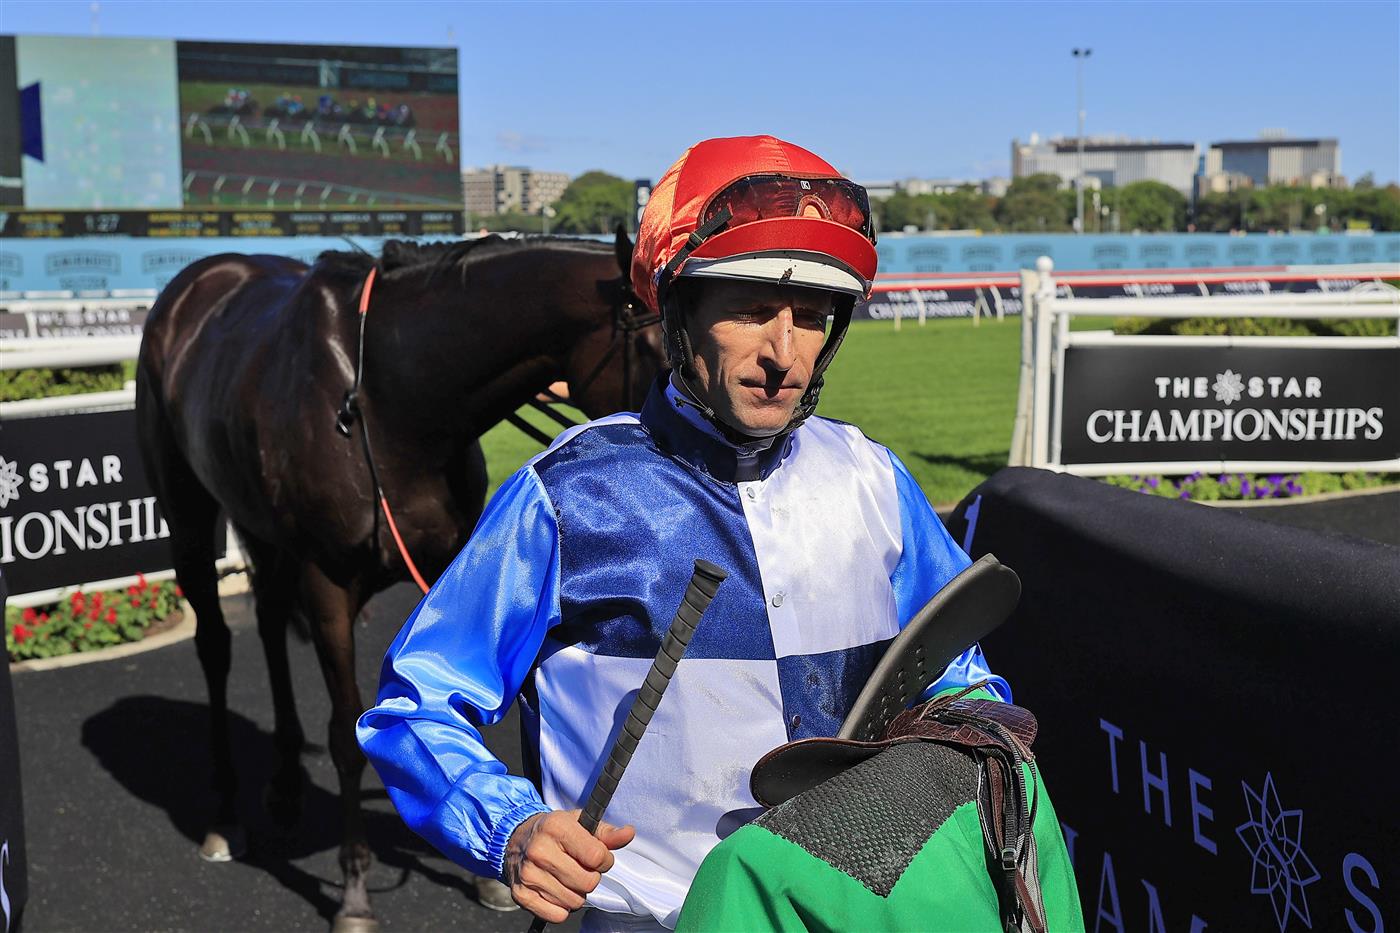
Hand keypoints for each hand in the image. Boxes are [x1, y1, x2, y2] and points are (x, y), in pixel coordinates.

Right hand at [503, 809, 635, 922]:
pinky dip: (562, 907)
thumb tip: (628, 833)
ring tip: (567, 877)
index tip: (598, 858)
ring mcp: (529, 875)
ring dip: (577, 893)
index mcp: (556, 827)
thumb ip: (607, 833)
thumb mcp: (580, 823)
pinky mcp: (522, 895)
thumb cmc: (553, 832)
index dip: (604, 860)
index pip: (596, 856)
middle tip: (582, 868)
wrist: (515, 839)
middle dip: (591, 878)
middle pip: (588, 883)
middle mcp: (540, 851)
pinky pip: (557, 915)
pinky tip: (556, 889)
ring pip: (574, 901)